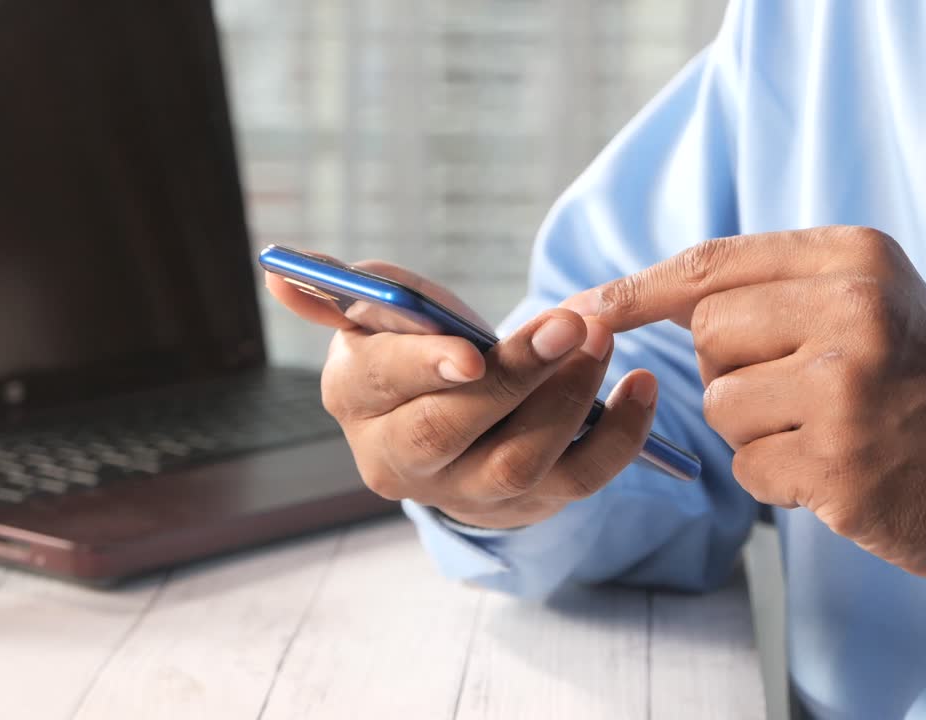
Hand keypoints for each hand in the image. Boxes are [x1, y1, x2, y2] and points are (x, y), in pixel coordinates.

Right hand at [267, 258, 659, 528]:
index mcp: (356, 402)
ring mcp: (465, 493)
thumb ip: (350, 290)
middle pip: (452, 432)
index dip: (425, 369)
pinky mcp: (527, 506)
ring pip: (519, 461)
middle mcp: (400, 462)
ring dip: (570, 398)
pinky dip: (621, 435)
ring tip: (603, 340)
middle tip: (571, 324)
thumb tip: (282, 274)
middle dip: (516, 377)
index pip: (384, 388)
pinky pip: (581, 480)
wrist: (461, 417)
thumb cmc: (420, 350)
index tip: (471, 351)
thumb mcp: (386, 316)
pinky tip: (643, 386)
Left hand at [562, 227, 925, 579]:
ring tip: (829, 429)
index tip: (583, 308)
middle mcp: (855, 312)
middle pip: (708, 333)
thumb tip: (653, 292)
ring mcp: (847, 390)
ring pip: (720, 405)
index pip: (714, 264)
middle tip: (805, 387)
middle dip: (734, 368)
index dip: (639, 288)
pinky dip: (778, 477)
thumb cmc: (920, 387)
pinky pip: (748, 467)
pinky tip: (838, 470)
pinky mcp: (837, 464)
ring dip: (757, 428)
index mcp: (858, 258)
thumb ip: (779, 288)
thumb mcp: (872, 303)